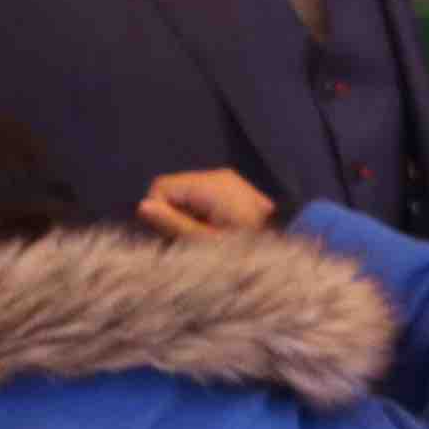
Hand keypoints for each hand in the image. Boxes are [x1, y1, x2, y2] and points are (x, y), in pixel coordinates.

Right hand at [134, 167, 273, 237]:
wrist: (285, 253)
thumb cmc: (244, 251)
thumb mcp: (204, 242)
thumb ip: (172, 223)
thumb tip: (142, 205)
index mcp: (212, 184)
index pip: (161, 187)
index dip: (160, 212)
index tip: (176, 234)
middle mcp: (219, 175)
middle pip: (174, 189)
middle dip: (174, 213)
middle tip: (193, 238)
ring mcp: (229, 179)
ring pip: (187, 193)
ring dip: (188, 215)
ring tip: (207, 235)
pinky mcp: (234, 188)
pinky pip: (203, 196)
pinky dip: (202, 212)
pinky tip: (217, 229)